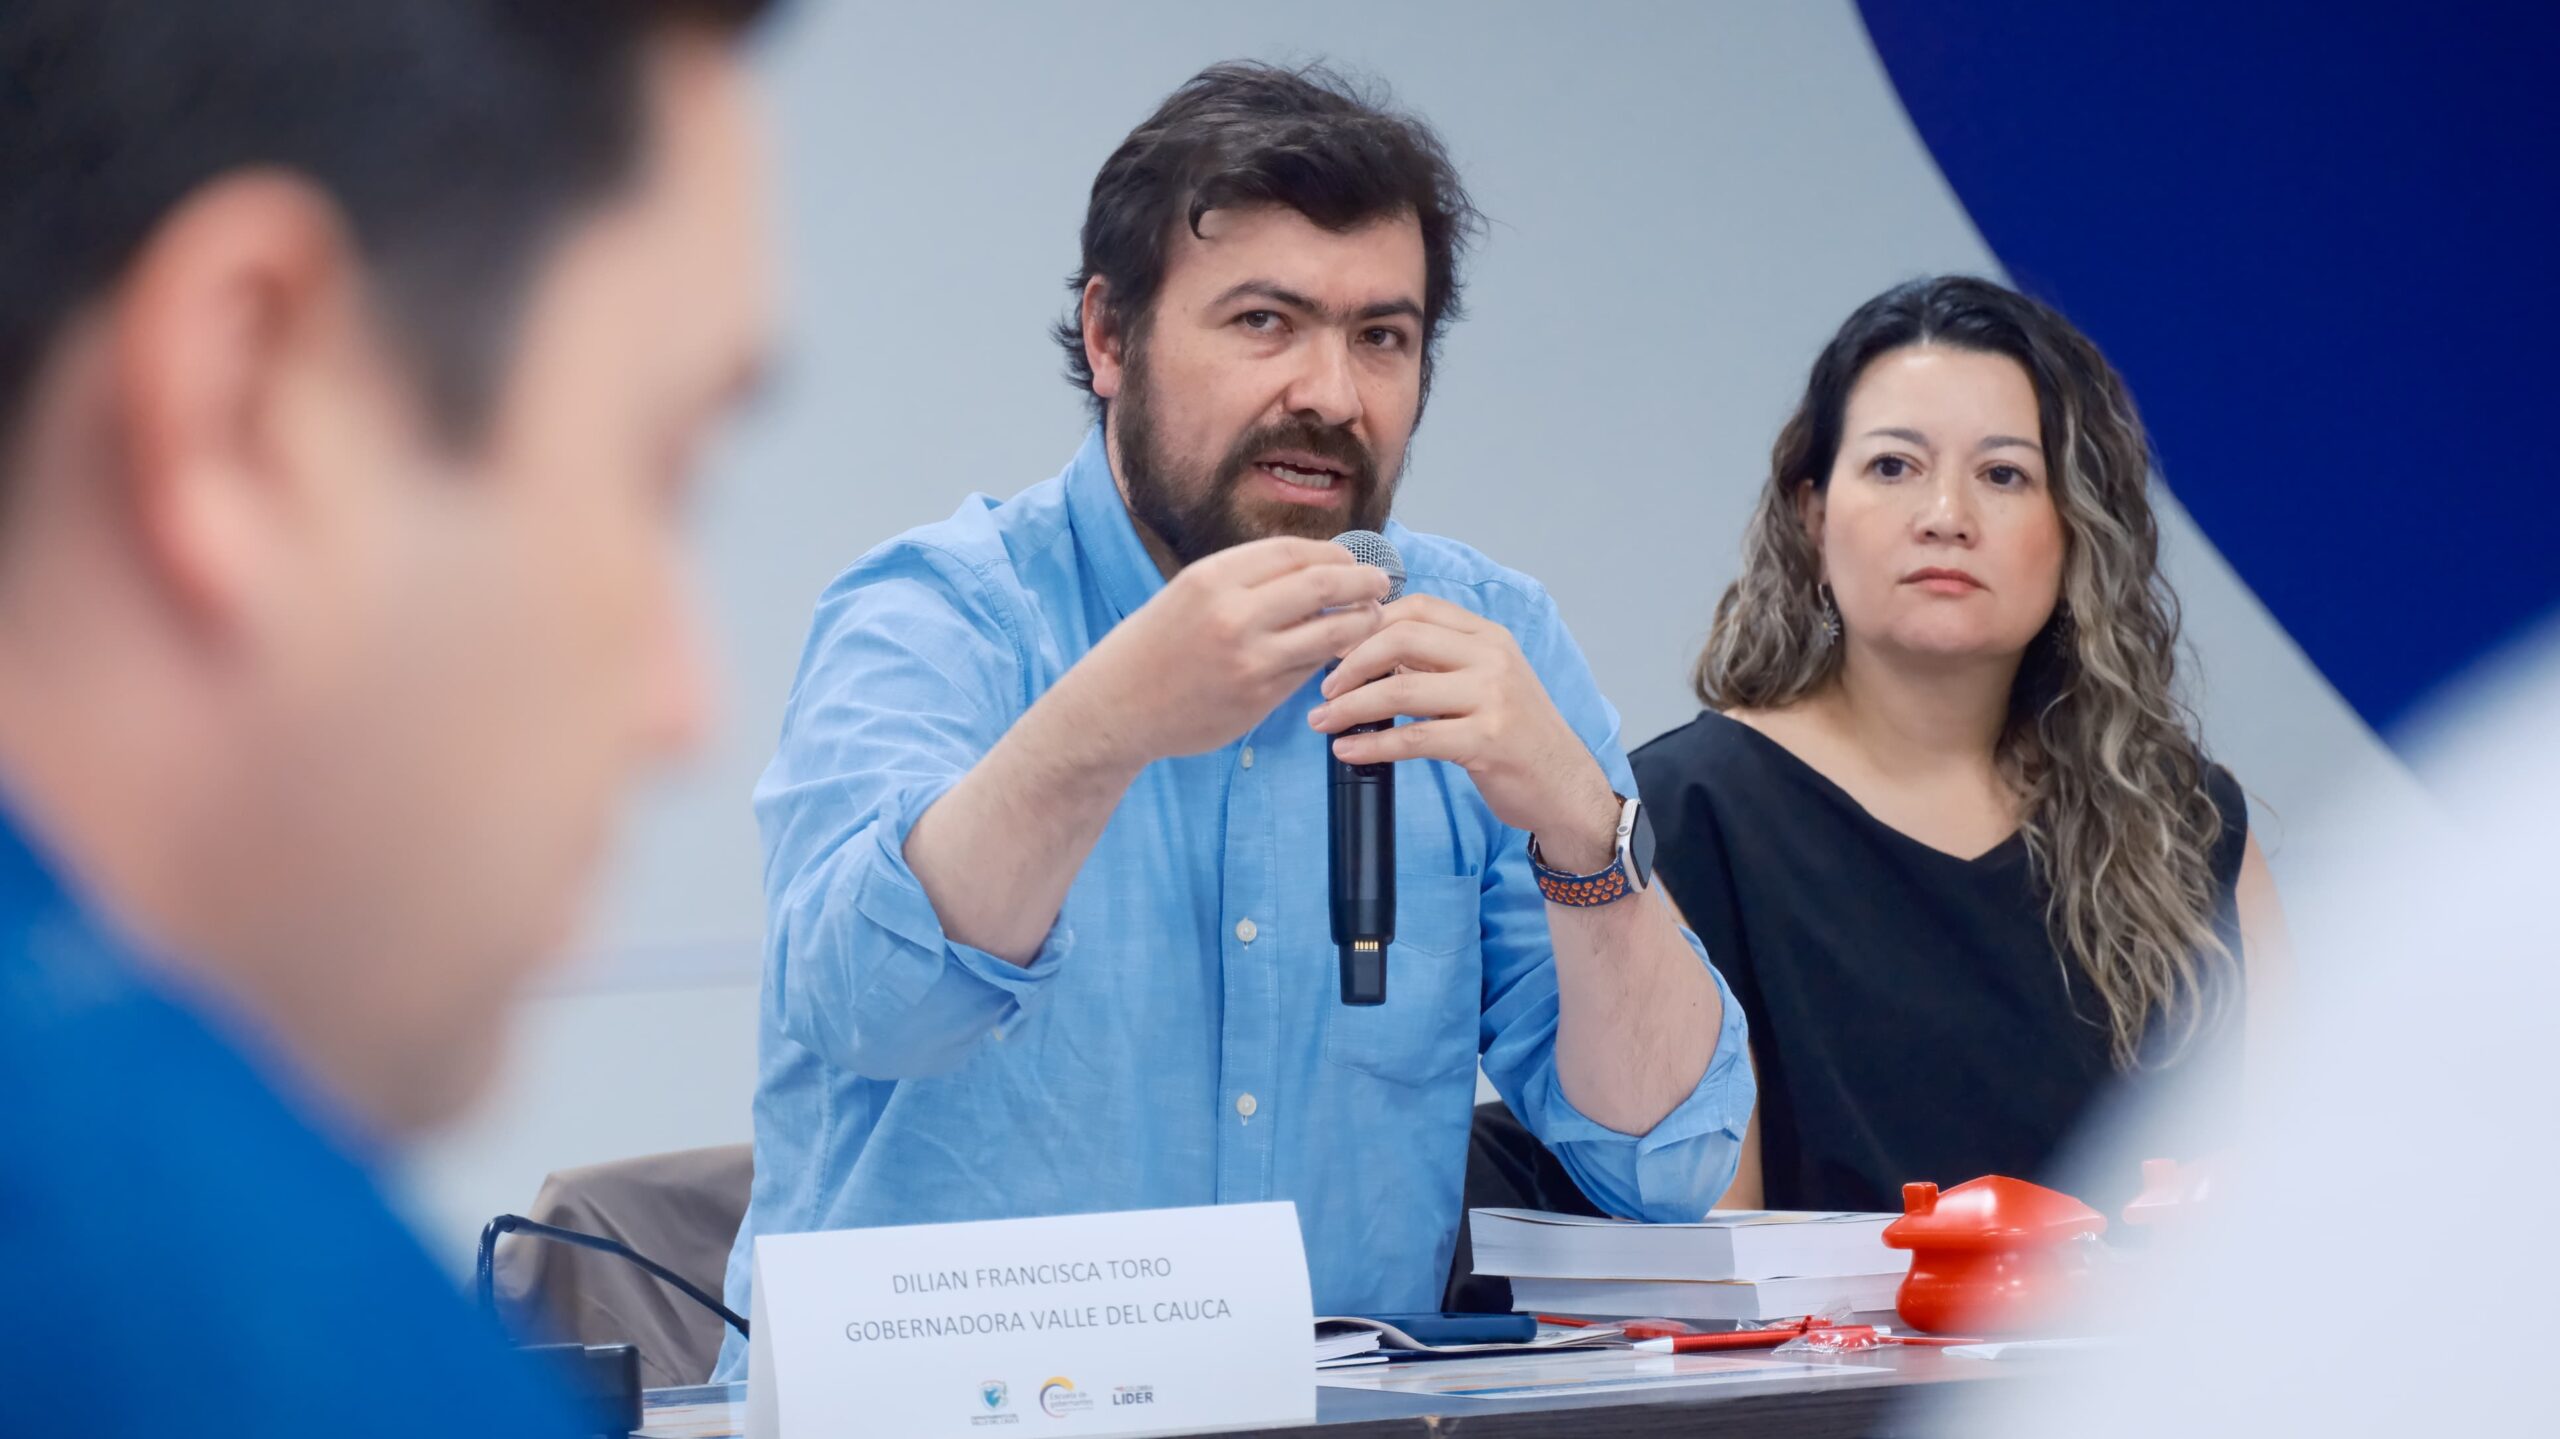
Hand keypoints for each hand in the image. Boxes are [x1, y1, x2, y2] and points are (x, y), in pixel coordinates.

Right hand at [1062, 536, 1388, 765]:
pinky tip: (1337, 654)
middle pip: (1323, 586)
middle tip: (1380, 584)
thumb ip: (1246, 580)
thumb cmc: (1155, 645)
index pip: (1295, 552)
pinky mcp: (1258, 699)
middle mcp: (1233, 614)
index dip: (1334, 554)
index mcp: (1212, 578)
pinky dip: (1330, 658)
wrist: (1115, 706)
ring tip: (1371, 619)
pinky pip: (1311, 670)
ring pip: (1330, 633)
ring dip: (1360, 624)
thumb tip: (1316, 567)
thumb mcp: (1190, 593)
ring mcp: (1249, 660)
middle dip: (1362, 582)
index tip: (1352, 561)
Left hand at [1309, 595, 1619, 868]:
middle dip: (1351, 661)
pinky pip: (1413, 737)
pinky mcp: (1486, 739)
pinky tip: (1348, 752)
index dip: (1368, 624)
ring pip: (1401, 688)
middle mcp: (1492, 657)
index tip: (1336, 649)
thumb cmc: (1516, 734)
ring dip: (1350, 706)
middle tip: (1324, 687)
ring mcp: (1492, 697)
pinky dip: (1372, 744)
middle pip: (1402, 637)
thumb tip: (1370, 653)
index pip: (1417, 608)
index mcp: (1488, 636)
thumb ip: (1438, 662)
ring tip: (1323, 721)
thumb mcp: (1485, 681)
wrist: (1564, 784)